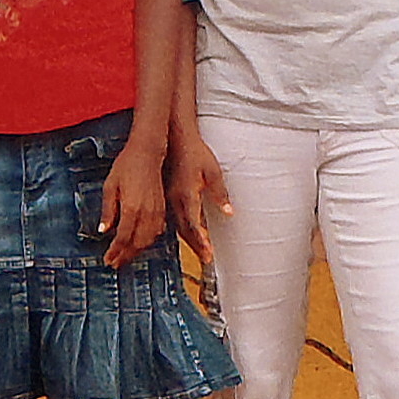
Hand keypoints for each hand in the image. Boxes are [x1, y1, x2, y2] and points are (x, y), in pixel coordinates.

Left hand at [98, 145, 169, 266]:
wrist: (147, 153)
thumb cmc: (127, 166)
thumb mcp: (110, 187)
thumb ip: (108, 211)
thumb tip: (103, 230)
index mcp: (131, 208)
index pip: (123, 238)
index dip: (115, 252)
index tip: (108, 259)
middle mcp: (146, 213)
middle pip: (136, 243)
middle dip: (125, 256)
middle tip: (115, 263)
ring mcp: (156, 212)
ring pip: (148, 240)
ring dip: (137, 251)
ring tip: (125, 257)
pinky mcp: (162, 209)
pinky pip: (157, 232)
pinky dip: (148, 241)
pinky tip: (140, 244)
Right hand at [168, 127, 229, 264]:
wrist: (176, 139)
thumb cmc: (196, 153)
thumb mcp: (213, 172)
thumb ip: (221, 194)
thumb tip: (229, 212)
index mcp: (187, 195)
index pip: (194, 225)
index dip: (201, 241)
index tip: (209, 254)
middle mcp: (176, 200)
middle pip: (185, 230)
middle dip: (196, 246)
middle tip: (207, 259)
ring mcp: (170, 198)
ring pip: (178, 225)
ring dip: (189, 239)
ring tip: (200, 251)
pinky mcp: (169, 195)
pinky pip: (174, 217)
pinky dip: (182, 229)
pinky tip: (188, 234)